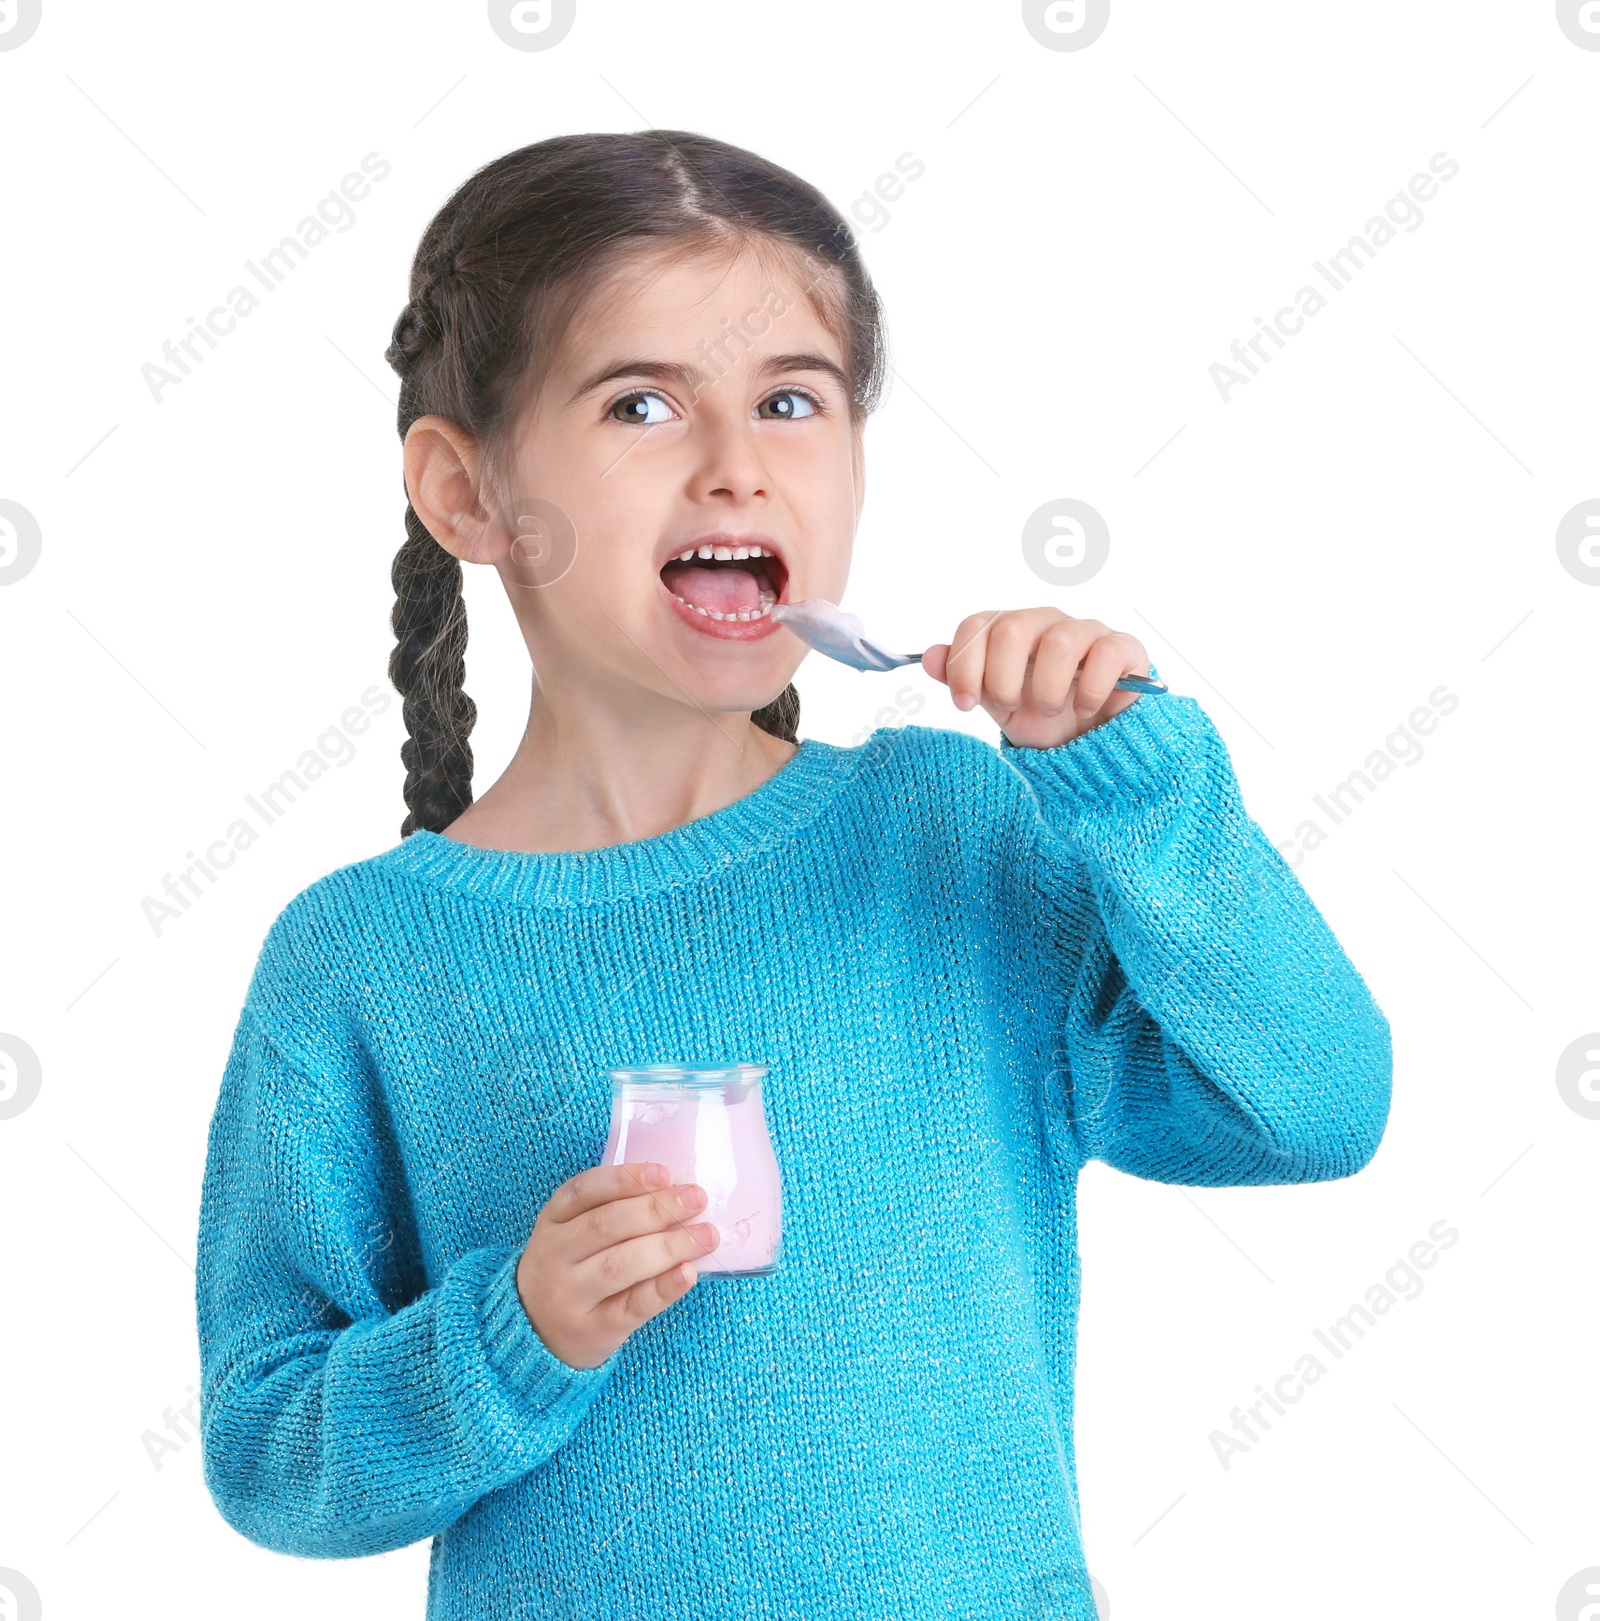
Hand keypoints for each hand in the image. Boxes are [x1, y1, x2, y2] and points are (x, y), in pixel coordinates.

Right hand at [514, 1161, 719, 1370]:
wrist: (535, 1337)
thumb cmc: (571, 1272)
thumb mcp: (572, 1236)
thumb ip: (611, 1212)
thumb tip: (676, 1192)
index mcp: (553, 1222)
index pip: (584, 1191)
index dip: (625, 1179)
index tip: (665, 1173)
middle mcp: (554, 1256)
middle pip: (606, 1225)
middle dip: (657, 1209)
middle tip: (697, 1199)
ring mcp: (570, 1296)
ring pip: (620, 1265)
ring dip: (668, 1246)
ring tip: (706, 1235)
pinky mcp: (591, 1330)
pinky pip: (630, 1307)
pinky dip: (662, 1289)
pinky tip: (687, 1274)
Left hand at [921, 608, 1150, 749]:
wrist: (1092, 741)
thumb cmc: (1041, 717)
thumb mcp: (996, 705)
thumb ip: (963, 680)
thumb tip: (928, 657)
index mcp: (1009, 631)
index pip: (977, 624)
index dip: (964, 664)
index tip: (964, 705)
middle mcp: (1045, 623)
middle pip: (1012, 627)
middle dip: (1001, 677)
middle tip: (1009, 706)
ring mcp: (1086, 632)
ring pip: (1060, 640)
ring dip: (1047, 687)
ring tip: (1050, 712)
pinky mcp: (1123, 648)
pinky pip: (1107, 654)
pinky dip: (1091, 687)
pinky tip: (1084, 709)